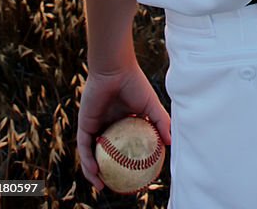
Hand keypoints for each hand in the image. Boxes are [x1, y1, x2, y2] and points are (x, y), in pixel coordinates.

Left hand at [76, 58, 171, 192]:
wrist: (115, 70)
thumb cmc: (134, 83)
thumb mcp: (151, 106)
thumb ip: (160, 123)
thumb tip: (171, 143)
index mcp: (123, 121)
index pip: (123, 146)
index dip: (126, 162)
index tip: (134, 176)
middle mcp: (108, 124)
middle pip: (106, 153)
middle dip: (108, 171)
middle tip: (115, 186)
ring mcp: (95, 125)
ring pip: (93, 153)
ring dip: (94, 171)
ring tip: (101, 186)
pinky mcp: (85, 124)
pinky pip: (85, 146)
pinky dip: (88, 160)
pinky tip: (94, 171)